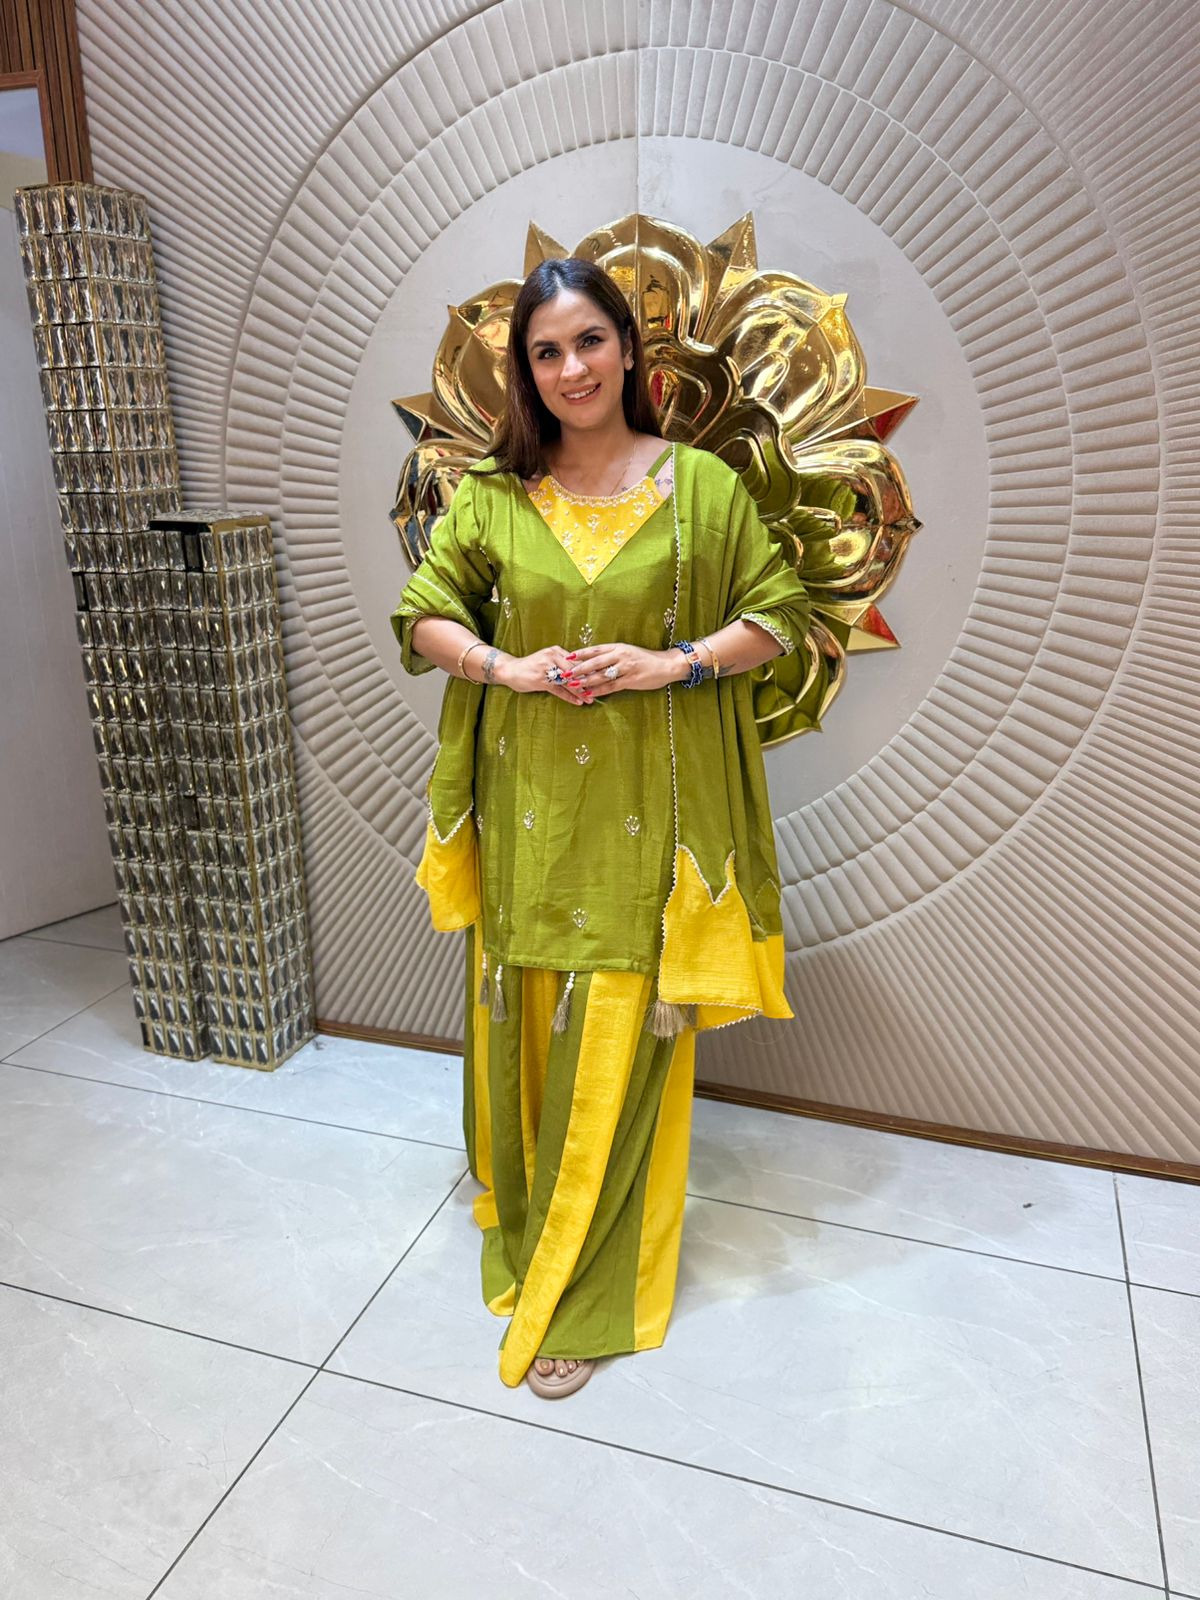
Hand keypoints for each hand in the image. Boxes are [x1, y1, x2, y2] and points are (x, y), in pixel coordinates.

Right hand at [499, 645, 592, 705]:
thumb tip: (582, 672)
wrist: (510, 670)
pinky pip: (559, 690)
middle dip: (588, 682)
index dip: (589, 671)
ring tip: (590, 699)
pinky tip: (578, 702)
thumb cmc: (531, 667)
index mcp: (556, 650)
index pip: (577, 661)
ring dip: (580, 691)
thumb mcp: (548, 660)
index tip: (601, 678)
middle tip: (599, 690)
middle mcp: (552, 656)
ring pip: (568, 681)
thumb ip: (562, 663)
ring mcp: (546, 668)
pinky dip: (569, 697)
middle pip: (575, 671)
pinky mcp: (540, 680)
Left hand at [565, 642, 683, 698]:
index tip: (568, 656)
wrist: (667, 665)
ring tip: (573, 685)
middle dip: (578, 668)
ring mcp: (626, 667)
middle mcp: (620, 655)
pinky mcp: (631, 680)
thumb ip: (613, 656)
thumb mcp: (629, 652)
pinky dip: (599, 690)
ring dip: (585, 680)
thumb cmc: (647, 660)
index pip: (596, 649)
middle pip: (595, 662)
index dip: (581, 653)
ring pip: (601, 675)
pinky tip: (589, 694)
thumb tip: (596, 661)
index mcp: (619, 647)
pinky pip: (611, 686)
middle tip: (565, 673)